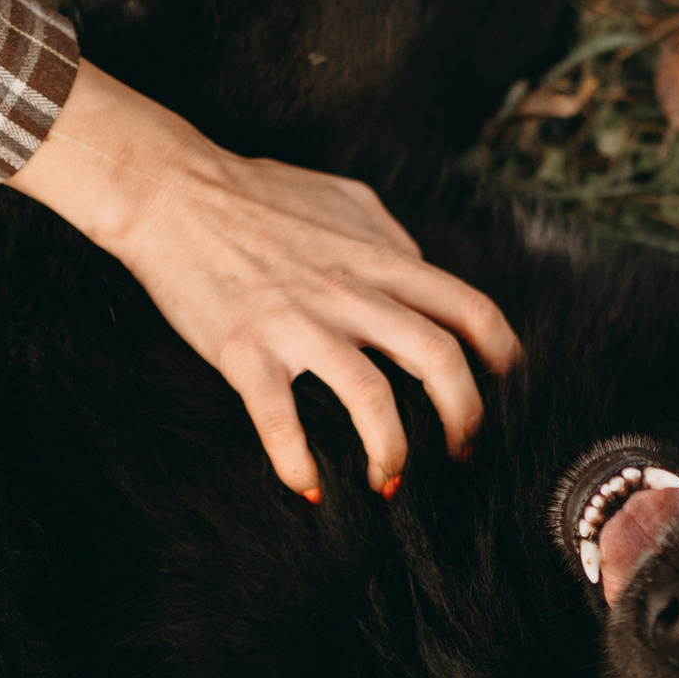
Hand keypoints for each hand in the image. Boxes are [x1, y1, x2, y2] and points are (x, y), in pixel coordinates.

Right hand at [6, 63, 522, 499]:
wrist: (173, 190)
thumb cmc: (257, 192)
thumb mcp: (345, 199)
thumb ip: (390, 238)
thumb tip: (421, 271)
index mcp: (380, 258)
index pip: (468, 308)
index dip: (499, 352)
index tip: (504, 383)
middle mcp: (351, 291)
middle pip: (438, 360)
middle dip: (464, 417)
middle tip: (461, 450)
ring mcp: (298, 322)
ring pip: (372, 397)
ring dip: (390, 451)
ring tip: (389, 481)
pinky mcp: (244, 349)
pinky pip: (278, 419)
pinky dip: (297, 462)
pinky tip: (309, 486)